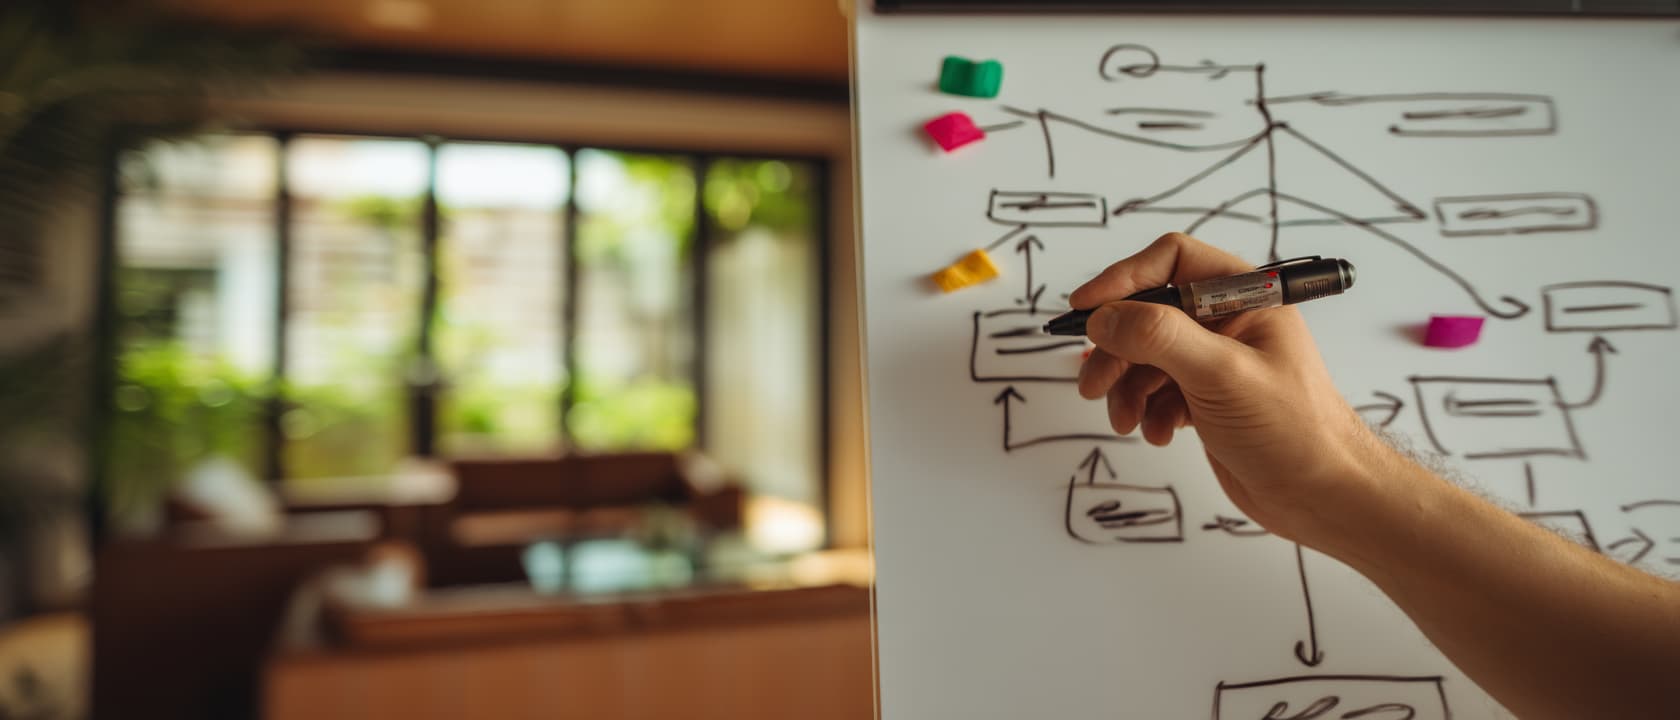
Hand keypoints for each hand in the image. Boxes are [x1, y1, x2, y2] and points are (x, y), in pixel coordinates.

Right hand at [1071, 232, 1386, 545]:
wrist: (1323, 497)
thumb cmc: (1294, 431)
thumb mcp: (1222, 374)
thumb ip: (1160, 337)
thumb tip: (1104, 317)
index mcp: (1246, 296)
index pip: (1173, 260)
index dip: (1125, 278)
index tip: (1087, 307)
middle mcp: (1228, 322)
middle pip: (1149, 312)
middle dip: (1117, 347)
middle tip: (1093, 383)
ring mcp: (1216, 361)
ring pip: (1146, 355)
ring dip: (1126, 387)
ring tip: (1125, 420)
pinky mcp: (1206, 397)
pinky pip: (1156, 390)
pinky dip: (1146, 410)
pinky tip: (1158, 433)